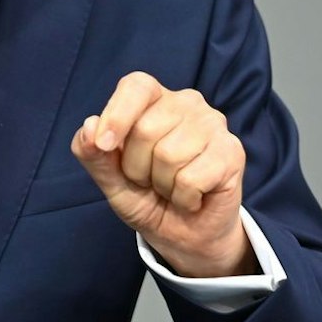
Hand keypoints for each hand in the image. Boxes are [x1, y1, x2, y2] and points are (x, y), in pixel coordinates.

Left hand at [71, 71, 255, 277]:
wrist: (186, 236)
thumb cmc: (149, 198)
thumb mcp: (111, 181)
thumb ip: (94, 156)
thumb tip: (89, 127)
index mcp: (154, 100)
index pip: (136, 86)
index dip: (117, 114)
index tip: (103, 145)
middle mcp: (186, 103)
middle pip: (146, 129)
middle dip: (137, 168)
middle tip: (150, 181)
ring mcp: (213, 124)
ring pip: (169, 155)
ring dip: (162, 185)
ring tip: (172, 188)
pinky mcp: (232, 151)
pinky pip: (191, 178)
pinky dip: (184, 198)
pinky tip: (192, 197)